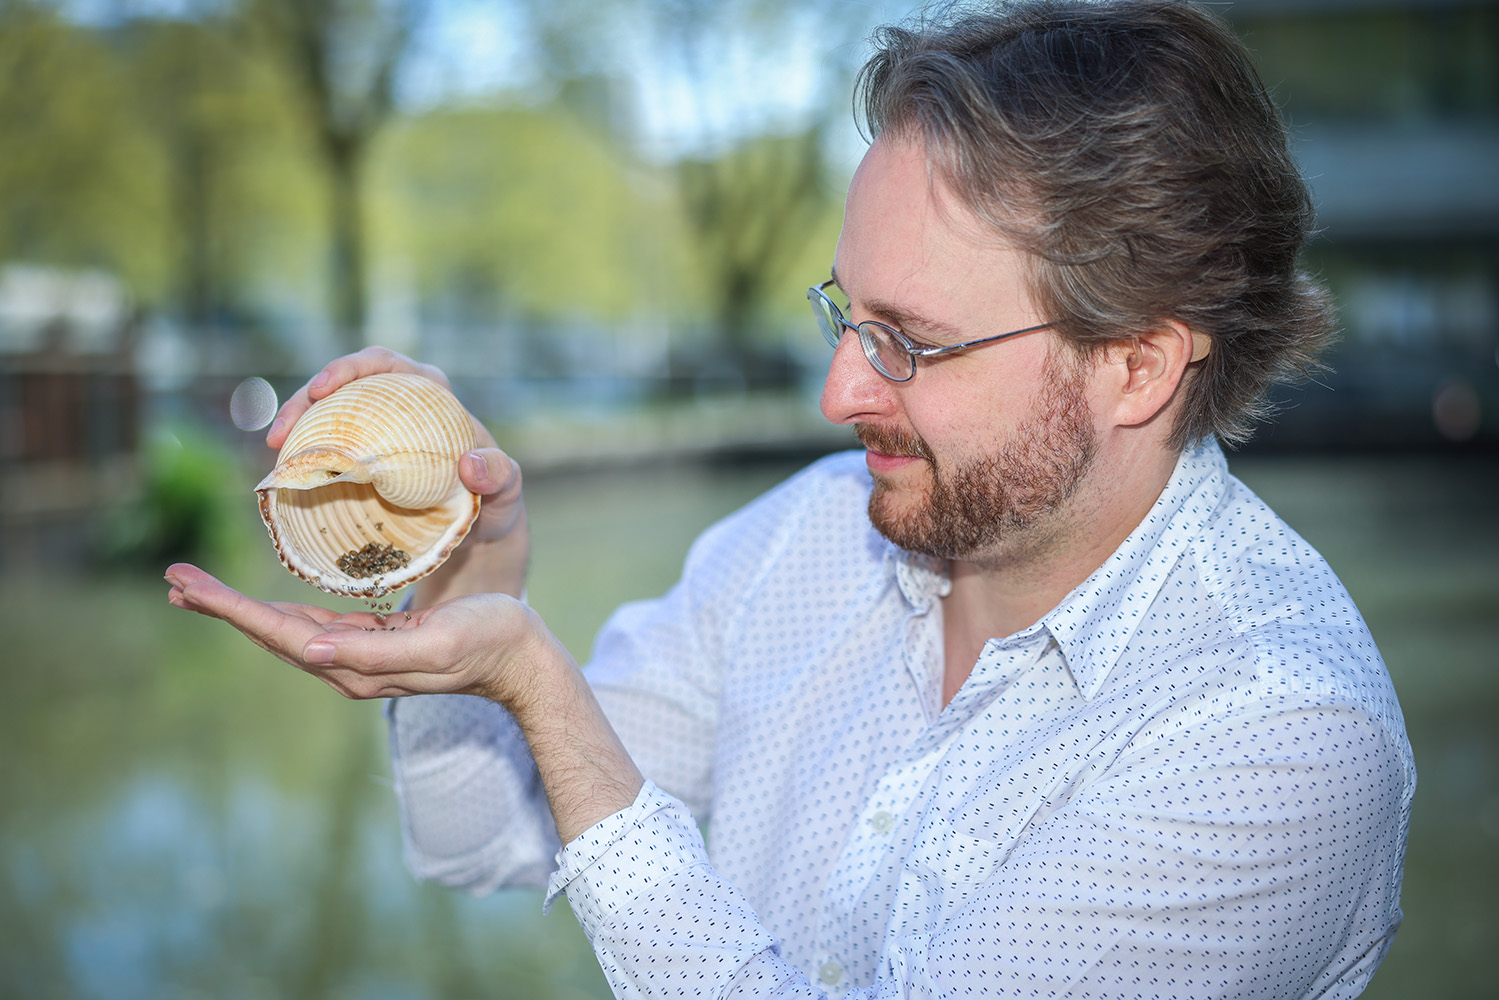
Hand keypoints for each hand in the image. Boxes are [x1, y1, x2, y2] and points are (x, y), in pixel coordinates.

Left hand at [166, 562, 643, 840]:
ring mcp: (357, 656)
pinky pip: (312, 625)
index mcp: (354, 666)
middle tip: (174, 579)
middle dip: (221, 605)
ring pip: (285, 629)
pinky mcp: (372, 644)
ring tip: (200, 588)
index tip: (185, 584)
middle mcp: (346, 665)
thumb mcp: (436, 642)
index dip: (229, 608)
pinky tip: (264, 602)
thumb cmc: (488, 641)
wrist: (522, 659)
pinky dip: (278, 610)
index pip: (278, 634)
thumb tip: (311, 650)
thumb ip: (374, 653)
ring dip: (241, 608)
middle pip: (270, 632)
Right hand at [266, 347, 528, 600]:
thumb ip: (499, 474)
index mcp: (430, 394)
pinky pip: (324, 454)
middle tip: (282, 433)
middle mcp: (396, 406)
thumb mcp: (506, 489)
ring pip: (325, 418)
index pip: (384, 363)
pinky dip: (302, 461)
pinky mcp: (358, 464)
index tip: (324, 390)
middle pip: (342, 387)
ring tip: (274, 452)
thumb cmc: (495, 501)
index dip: (349, 368)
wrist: (479, 534)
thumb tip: (470, 465)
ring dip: (294, 429)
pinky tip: (282, 475)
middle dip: (305, 401)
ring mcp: (373, 434)